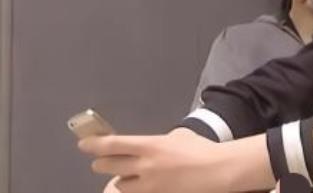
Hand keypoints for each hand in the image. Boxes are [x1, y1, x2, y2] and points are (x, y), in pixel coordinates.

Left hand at [80, 128, 234, 192]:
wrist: (217, 171)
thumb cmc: (201, 150)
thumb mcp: (179, 136)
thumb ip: (159, 142)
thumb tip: (151, 147)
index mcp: (150, 145)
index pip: (113, 144)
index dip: (94, 144)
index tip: (84, 143)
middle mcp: (145, 166)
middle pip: (108, 165)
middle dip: (103, 162)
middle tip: (103, 160)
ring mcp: (149, 185)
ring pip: (119, 185)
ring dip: (121, 179)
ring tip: (129, 175)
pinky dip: (136, 190)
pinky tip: (142, 186)